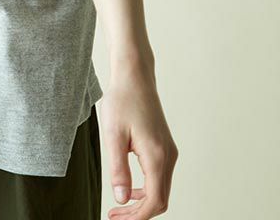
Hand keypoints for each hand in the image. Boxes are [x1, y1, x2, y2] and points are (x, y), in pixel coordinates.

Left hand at [100, 65, 178, 218]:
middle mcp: (168, 156)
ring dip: (142, 202)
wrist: (135, 77)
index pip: (154, 201)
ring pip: (161, 189)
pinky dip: (146, 189)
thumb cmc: (122, 100)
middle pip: (160, 199)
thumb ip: (118, 169)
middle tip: (115, 216)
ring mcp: (169, 152)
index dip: (136, 216)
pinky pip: (159, 177)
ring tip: (119, 206)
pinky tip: (129, 188)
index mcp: (157, 156)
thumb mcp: (113, 135)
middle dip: (138, 213)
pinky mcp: (165, 147)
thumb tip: (121, 198)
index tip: (116, 218)